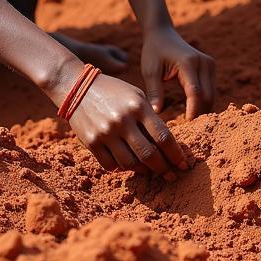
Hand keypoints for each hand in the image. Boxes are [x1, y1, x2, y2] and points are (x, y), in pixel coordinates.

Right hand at [69, 73, 188, 173]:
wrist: (77, 86)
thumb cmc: (113, 91)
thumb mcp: (136, 96)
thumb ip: (150, 117)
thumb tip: (166, 144)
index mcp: (138, 107)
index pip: (163, 137)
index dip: (176, 154)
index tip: (183, 163)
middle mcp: (122, 121)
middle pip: (149, 155)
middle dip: (163, 168)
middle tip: (171, 175)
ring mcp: (105, 133)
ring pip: (130, 164)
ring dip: (143, 170)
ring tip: (150, 170)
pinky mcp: (91, 142)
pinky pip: (110, 165)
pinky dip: (121, 168)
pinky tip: (127, 164)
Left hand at [141, 25, 214, 119]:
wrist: (162, 34)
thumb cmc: (154, 52)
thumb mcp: (150, 70)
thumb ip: (154, 91)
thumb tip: (156, 114)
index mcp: (189, 62)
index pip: (195, 92)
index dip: (192, 111)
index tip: (186, 126)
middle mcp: (204, 63)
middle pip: (208, 96)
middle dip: (199, 114)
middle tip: (188, 131)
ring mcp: (210, 65)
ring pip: (212, 95)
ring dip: (203, 110)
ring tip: (190, 126)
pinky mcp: (211, 68)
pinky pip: (211, 91)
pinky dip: (204, 103)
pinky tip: (193, 114)